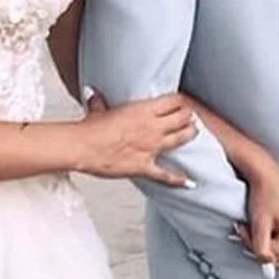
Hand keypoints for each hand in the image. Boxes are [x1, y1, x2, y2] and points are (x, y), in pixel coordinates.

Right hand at [80, 89, 196, 186]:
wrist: (83, 146)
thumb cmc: (90, 129)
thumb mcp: (97, 109)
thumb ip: (98, 102)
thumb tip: (92, 94)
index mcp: (143, 110)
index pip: (171, 102)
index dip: (180, 101)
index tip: (183, 102)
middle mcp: (152, 127)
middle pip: (180, 119)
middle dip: (188, 117)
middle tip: (192, 117)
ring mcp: (150, 148)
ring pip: (179, 139)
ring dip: (189, 135)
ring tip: (195, 132)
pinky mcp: (144, 166)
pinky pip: (166, 175)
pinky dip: (178, 180)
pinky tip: (189, 184)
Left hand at [231, 165, 278, 274]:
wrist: (267, 175)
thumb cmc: (264, 194)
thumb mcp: (259, 224)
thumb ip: (262, 251)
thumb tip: (268, 272)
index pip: (276, 256)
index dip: (254, 246)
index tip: (243, 231)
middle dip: (262, 248)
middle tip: (248, 232)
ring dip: (268, 247)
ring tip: (257, 230)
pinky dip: (277, 245)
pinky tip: (268, 235)